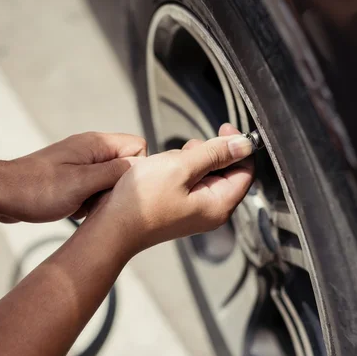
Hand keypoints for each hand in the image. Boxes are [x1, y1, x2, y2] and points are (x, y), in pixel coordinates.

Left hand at [0, 132, 145, 222]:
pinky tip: (72, 208)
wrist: (0, 195)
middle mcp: (90, 150)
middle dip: (117, 187)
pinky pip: (93, 189)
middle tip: (96, 200)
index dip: (135, 170)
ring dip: (100, 197)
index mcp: (95, 144)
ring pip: (109, 181)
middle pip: (125, 166)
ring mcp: (80, 163)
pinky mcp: (70, 177)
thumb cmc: (37, 190)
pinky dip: (87, 202)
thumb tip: (139, 166)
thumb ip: (113, 173)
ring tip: (81, 205)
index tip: (117, 189)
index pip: (137, 146)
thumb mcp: (81, 183)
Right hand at [87, 124, 253, 253]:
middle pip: (225, 172)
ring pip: (204, 175)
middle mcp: (210, 211)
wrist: (111, 227)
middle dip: (209, 153)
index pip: (245, 170)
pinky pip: (187, 182)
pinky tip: (160, 171)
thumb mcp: (181, 167)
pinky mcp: (177, 209)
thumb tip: (243, 145)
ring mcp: (193, 211)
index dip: (238, 146)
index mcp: (219, 204)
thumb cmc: (141, 202)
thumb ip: (215, 153)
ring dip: (190, 161)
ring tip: (168, 163)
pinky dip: (177, 171)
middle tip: (188, 148)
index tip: (223, 128)